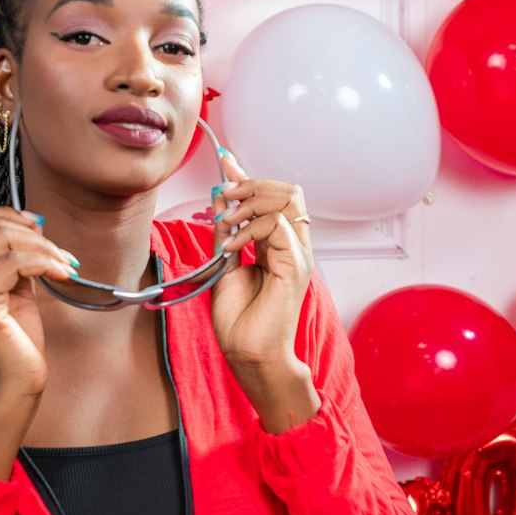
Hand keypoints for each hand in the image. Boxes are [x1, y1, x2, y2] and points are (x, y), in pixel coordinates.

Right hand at [0, 207, 77, 408]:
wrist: (15, 384)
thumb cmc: (18, 343)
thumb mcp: (18, 290)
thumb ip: (18, 261)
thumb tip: (35, 229)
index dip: (7, 213)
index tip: (38, 224)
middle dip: (33, 232)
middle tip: (60, 253)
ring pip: (3, 239)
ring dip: (44, 247)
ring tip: (65, 266)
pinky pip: (13, 263)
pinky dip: (44, 262)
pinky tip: (62, 275)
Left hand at [209, 151, 318, 424]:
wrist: (251, 354)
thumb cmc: (241, 321)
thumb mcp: (224, 267)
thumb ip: (225, 235)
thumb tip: (217, 204)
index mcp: (279, 244)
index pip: (272, 197)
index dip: (247, 176)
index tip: (224, 160)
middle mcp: (294, 245)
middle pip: (286, 189)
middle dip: (249, 184)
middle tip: (221, 197)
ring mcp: (298, 255)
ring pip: (287, 199)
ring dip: (250, 202)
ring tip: (226, 222)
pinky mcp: (295, 266)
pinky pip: (279, 225)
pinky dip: (250, 228)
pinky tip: (232, 246)